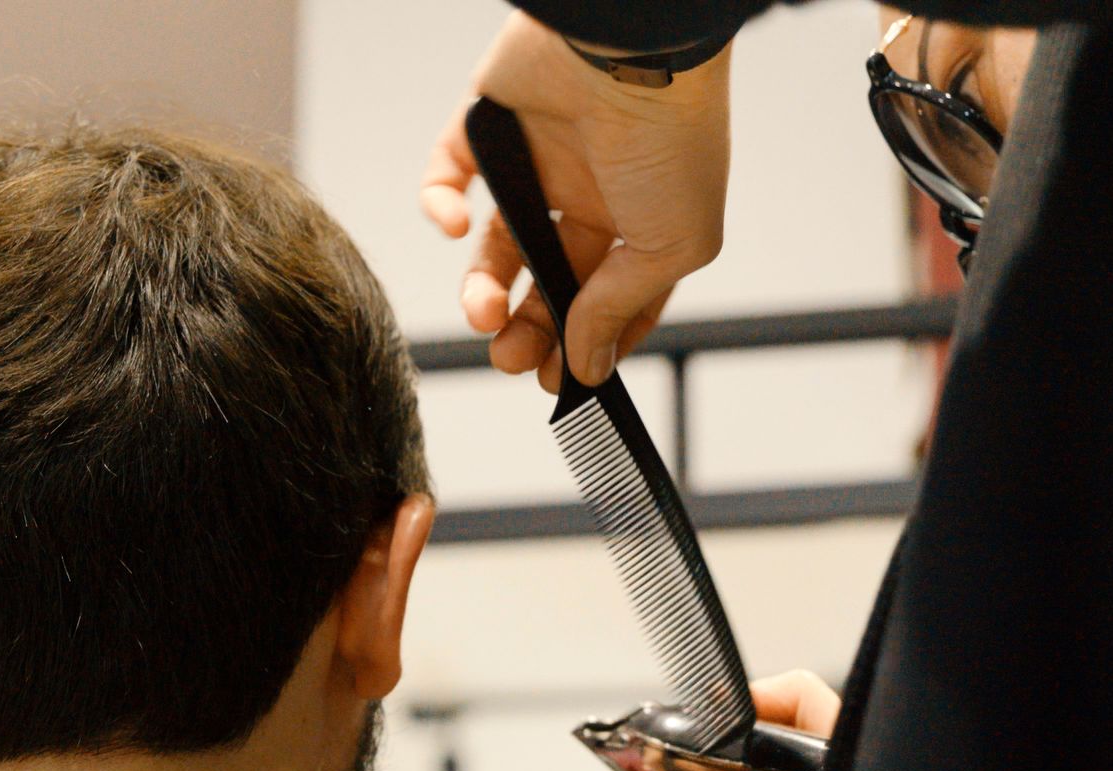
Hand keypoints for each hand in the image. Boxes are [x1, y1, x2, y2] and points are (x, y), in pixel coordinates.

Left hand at [421, 12, 730, 390]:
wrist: (635, 47)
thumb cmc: (673, 140)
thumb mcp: (669, 244)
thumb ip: (619, 306)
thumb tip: (588, 364)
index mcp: (641, 221)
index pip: (608, 299)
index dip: (584, 342)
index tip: (559, 380)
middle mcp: (589, 192)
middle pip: (546, 281)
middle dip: (527, 329)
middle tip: (508, 359)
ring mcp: (537, 158)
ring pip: (494, 243)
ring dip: (482, 288)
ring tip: (482, 316)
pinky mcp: (487, 124)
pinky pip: (449, 175)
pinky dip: (439, 206)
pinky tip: (451, 228)